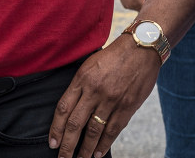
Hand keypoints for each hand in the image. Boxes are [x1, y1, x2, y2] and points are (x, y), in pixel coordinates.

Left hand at [48, 35, 159, 157]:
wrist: (141, 48)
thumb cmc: (113, 56)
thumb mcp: (90, 64)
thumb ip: (80, 85)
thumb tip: (70, 109)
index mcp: (82, 79)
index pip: (63, 108)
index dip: (56, 129)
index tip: (52, 143)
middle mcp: (94, 91)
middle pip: (75, 124)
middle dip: (67, 146)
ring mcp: (111, 100)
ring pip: (94, 131)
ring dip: (86, 150)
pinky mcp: (127, 106)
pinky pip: (112, 130)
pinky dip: (104, 144)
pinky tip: (98, 153)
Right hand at [114, 0, 151, 11]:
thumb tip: (156, 2)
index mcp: (138, 3)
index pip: (149, 9)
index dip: (153, 5)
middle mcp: (131, 7)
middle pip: (143, 9)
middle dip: (146, 3)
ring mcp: (127, 5)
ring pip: (138, 8)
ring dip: (140, 2)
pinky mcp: (124, 3)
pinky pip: (132, 5)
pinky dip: (135, 1)